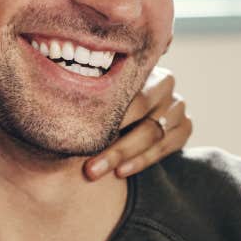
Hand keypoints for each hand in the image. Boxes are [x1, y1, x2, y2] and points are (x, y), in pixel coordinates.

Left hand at [83, 66, 191, 180]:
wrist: (135, 111)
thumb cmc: (105, 100)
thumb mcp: (100, 93)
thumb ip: (89, 97)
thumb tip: (56, 108)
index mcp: (142, 68)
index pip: (127, 95)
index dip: (106, 118)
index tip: (81, 137)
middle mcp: (165, 84)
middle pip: (140, 118)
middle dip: (113, 146)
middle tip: (89, 168)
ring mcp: (177, 106)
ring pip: (153, 135)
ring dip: (124, 156)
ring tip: (98, 171)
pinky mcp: (185, 126)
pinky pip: (167, 147)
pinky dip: (143, 160)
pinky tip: (122, 171)